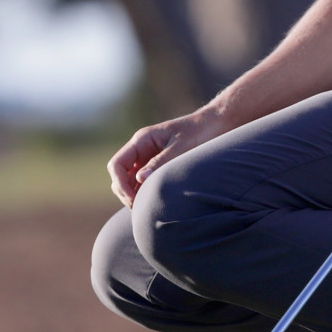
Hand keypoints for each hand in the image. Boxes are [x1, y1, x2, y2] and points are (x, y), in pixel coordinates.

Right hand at [107, 106, 224, 207]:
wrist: (214, 124)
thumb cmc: (199, 132)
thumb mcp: (181, 147)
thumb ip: (161, 162)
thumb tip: (140, 180)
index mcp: (142, 140)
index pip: (117, 164)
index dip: (120, 184)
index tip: (133, 199)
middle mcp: (140, 148)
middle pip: (119, 175)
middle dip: (125, 192)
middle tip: (140, 207)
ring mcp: (147, 157)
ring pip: (129, 180)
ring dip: (134, 194)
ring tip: (148, 207)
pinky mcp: (157, 164)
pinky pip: (143, 181)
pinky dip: (144, 192)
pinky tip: (154, 201)